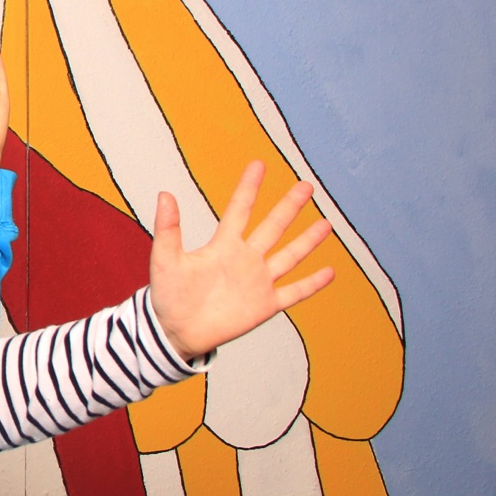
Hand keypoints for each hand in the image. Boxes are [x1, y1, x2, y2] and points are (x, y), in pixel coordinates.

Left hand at [149, 161, 333, 359]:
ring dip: (307, 241)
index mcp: (223, 245)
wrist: (175, 331)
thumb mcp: (165, 259)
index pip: (240, 209)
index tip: (259, 164)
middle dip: (289, 207)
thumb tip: (165, 194)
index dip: (249, 187)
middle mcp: (245, 259)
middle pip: (272, 227)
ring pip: (289, 256)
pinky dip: (312, 284)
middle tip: (307, 186)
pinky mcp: (265, 305)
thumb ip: (168, 228)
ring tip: (326, 223)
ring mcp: (257, 281)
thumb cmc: (168, 294)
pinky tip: (330, 272)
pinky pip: (294, 292)